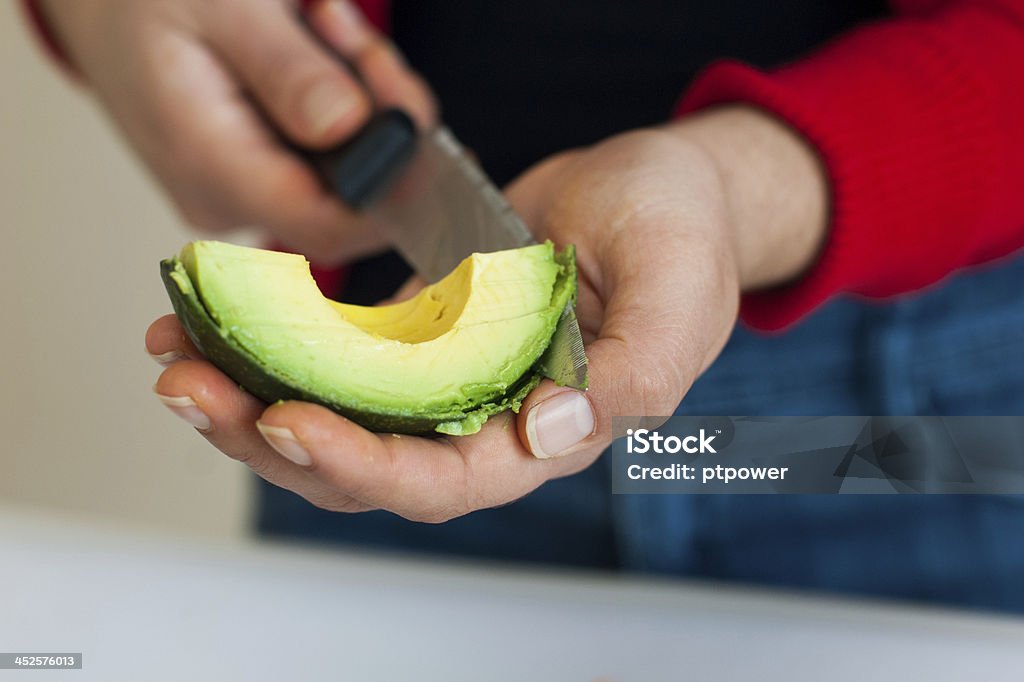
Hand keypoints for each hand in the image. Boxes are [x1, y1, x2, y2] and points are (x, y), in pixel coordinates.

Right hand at [39, 0, 435, 263]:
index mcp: (211, 169)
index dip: (393, 192)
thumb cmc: (145, 0)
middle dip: (381, 119)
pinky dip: (344, 99)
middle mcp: (230, 198)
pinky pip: (331, 154)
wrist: (106, 7)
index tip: (419, 124)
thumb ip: (284, 70)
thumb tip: (348, 127)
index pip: (327, 225)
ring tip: (325, 25)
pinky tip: (318, 43)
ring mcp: (247, 190)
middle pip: (351, 196)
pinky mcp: (262, 172)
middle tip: (358, 42)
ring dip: (364, 97)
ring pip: (349, 171)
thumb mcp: (220, 7)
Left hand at [146, 106, 826, 521]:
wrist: (654, 191)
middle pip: (368, 465)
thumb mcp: (678, 292)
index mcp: (550, 428)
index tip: (287, 419)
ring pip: (340, 417)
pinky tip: (221, 318)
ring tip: (179, 356)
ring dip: (253, 394)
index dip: (365, 465)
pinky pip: (340, 356)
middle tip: (190, 388)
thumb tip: (551, 430)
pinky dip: (280, 343)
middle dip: (272, 439)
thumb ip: (636, 371)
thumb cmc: (681, 235)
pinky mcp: (421, 333)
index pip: (447, 480)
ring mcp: (449, 376)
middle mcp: (490, 418)